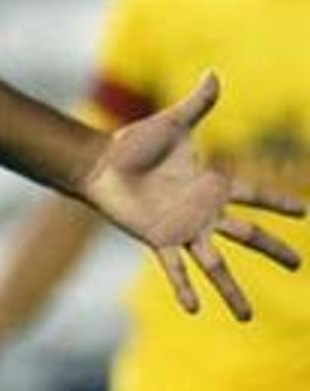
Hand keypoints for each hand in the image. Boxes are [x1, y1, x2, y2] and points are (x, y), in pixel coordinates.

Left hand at [80, 72, 303, 320]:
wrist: (101, 164)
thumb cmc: (136, 144)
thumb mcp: (172, 122)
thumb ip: (197, 103)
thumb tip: (214, 74)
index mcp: (212, 185)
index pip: (255, 194)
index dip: (280, 201)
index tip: (307, 211)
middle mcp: (203, 212)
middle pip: (248, 235)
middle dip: (274, 250)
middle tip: (299, 266)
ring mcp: (182, 229)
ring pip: (215, 263)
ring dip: (230, 290)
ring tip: (246, 316)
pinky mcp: (158, 239)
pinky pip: (174, 267)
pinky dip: (183, 286)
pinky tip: (193, 307)